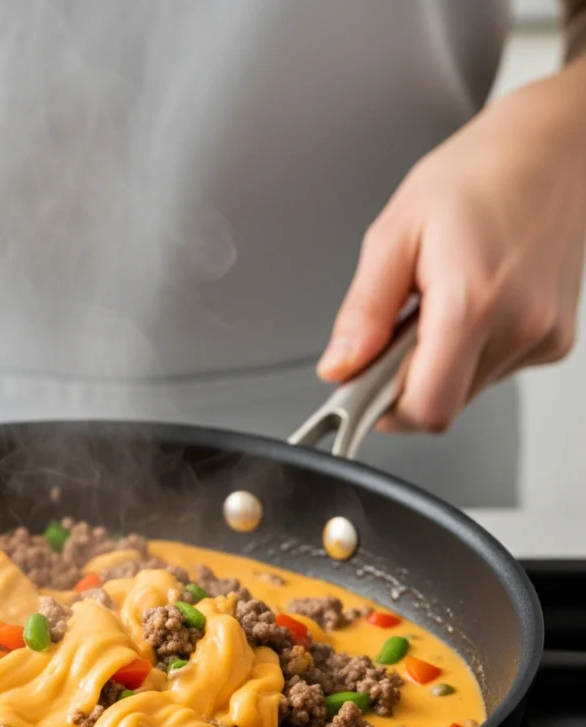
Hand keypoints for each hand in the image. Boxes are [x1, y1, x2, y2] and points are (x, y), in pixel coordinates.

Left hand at [318, 59, 585, 432]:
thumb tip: (339, 367)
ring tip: (437, 301)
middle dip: (405, 380)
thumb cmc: (479, 174)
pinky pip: (493, 371)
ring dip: (437, 363)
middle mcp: (519, 327)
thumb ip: (364, 312)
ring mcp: (543, 336)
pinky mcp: (555, 339)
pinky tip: (469, 302)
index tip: (360, 385)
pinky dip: (467, 351)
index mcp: (473, 302)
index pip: (426, 408)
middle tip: (396, 327)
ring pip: (466, 390)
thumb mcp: (394, 234)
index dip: (385, 409)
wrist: (558, 146)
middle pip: (443, 405)